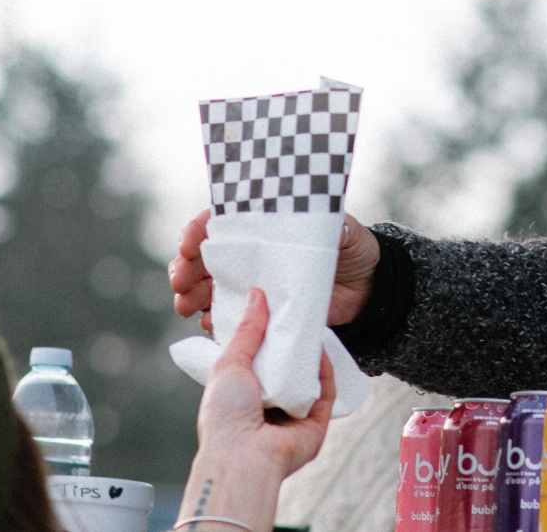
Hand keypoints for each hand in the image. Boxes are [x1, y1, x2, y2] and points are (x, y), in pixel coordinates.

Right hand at [170, 208, 380, 332]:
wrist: (365, 287)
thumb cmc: (350, 248)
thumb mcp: (342, 231)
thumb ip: (330, 226)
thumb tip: (329, 226)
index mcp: (261, 227)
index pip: (218, 222)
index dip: (196, 231)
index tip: (188, 243)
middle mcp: (249, 255)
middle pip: (203, 259)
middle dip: (184, 268)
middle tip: (180, 281)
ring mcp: (251, 285)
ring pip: (206, 289)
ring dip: (190, 296)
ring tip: (185, 305)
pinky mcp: (259, 313)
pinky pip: (227, 318)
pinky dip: (213, 321)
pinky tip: (209, 323)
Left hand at [177, 287, 334, 530]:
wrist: (242, 457)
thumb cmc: (225, 417)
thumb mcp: (229, 364)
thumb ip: (246, 331)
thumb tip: (257, 295)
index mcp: (243, 397)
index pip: (259, 363)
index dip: (268, 338)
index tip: (275, 312)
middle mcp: (268, 408)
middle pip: (287, 370)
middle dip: (294, 345)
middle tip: (298, 316)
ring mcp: (293, 417)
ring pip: (309, 380)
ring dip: (312, 356)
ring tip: (312, 328)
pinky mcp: (315, 425)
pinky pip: (326, 394)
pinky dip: (326, 373)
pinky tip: (322, 352)